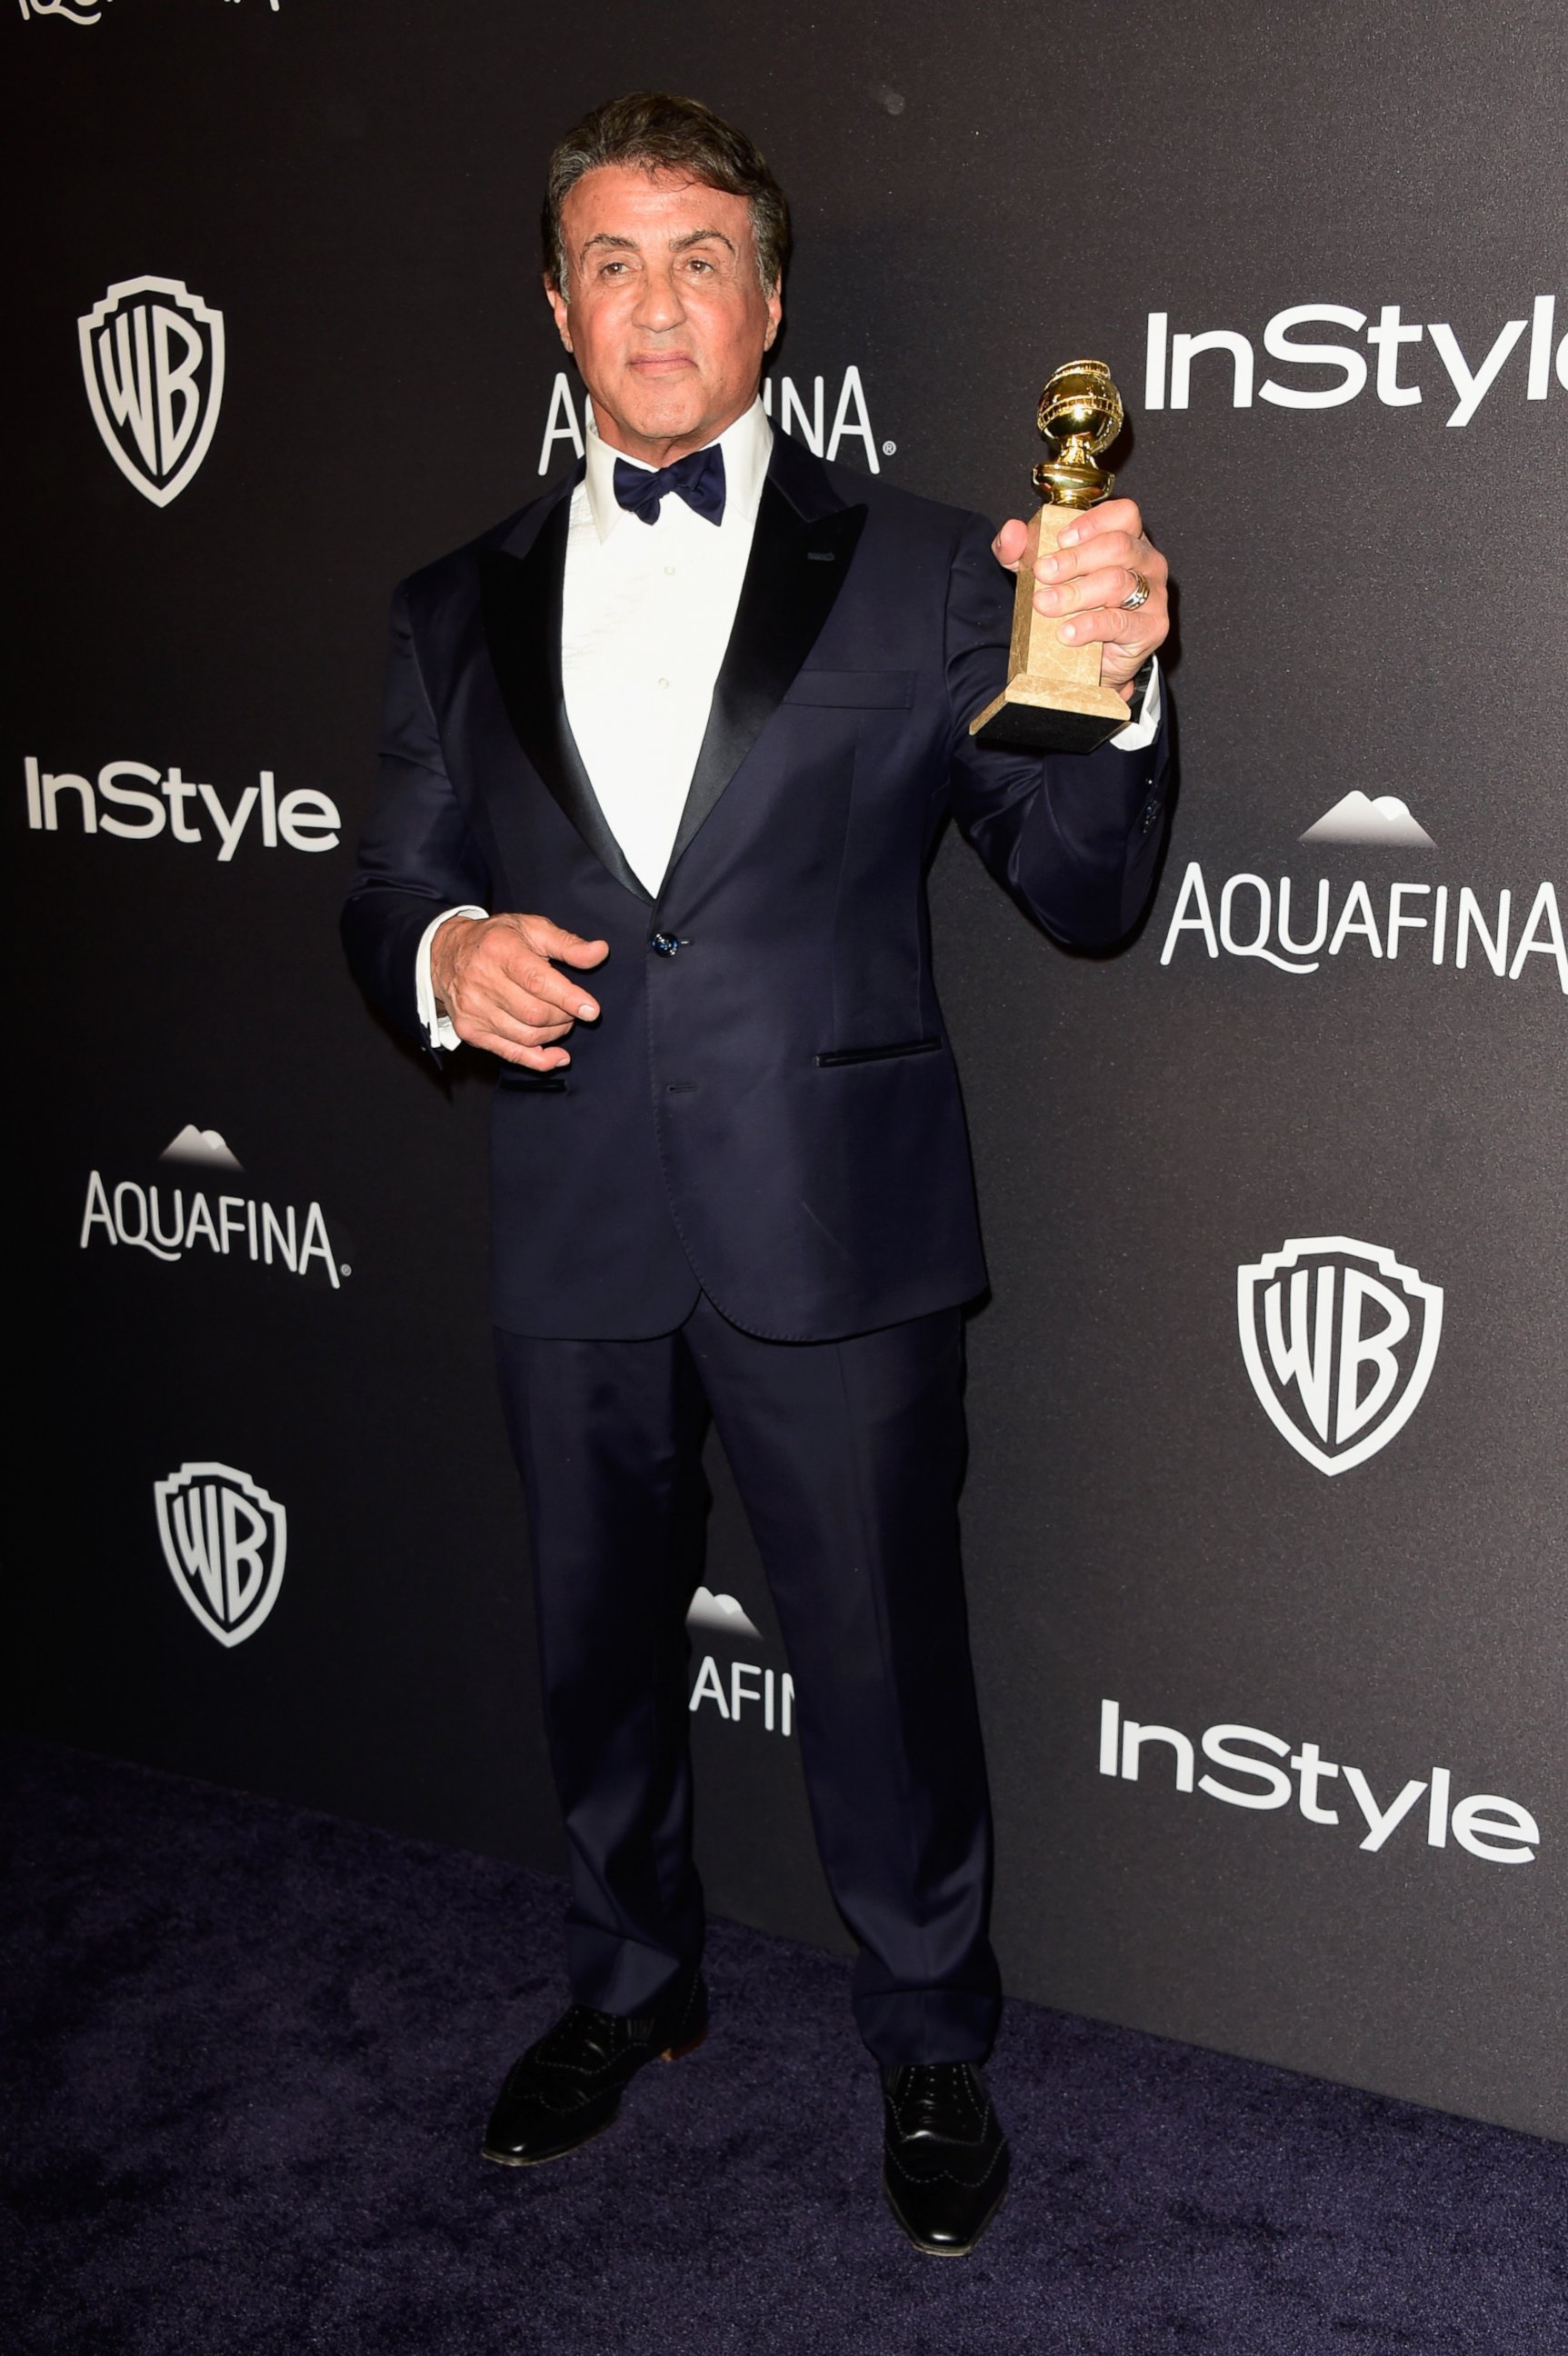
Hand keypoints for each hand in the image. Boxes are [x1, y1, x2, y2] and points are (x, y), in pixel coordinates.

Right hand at [430, 912, 608, 1068]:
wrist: (446, 956)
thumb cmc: (497, 940)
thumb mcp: (532, 929)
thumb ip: (568, 944)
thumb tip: (600, 952)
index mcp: (500, 951)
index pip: (537, 981)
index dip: (568, 999)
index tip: (591, 1010)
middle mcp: (481, 982)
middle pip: (534, 1014)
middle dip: (563, 1016)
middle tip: (571, 1008)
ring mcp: (473, 1010)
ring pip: (526, 1036)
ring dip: (554, 1034)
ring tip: (560, 1020)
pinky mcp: (470, 1031)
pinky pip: (512, 1054)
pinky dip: (540, 1060)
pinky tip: (558, 1055)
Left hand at [991, 497, 1169, 697]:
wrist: (1087, 662)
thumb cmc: (1072, 607)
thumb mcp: (1042, 574)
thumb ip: (1022, 550)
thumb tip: (1012, 531)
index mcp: (1128, 538)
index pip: (1124, 514)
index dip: (1092, 523)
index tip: (1060, 539)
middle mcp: (1147, 561)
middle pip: (1117, 546)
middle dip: (1074, 559)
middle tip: (1042, 573)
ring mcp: (1154, 594)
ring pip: (1117, 582)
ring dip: (1075, 593)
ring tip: (1045, 604)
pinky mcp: (1152, 627)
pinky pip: (1120, 622)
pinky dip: (1089, 626)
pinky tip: (1067, 632)